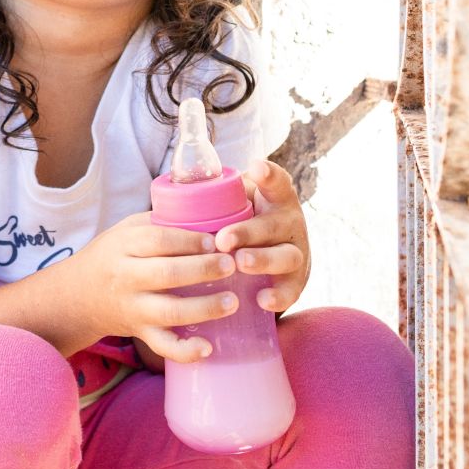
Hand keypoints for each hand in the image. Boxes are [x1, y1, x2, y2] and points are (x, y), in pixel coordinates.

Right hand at [70, 213, 242, 362]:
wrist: (78, 296)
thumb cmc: (113, 256)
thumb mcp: (126, 230)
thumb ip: (161, 223)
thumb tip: (210, 212)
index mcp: (124, 247)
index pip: (158, 240)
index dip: (188, 240)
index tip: (215, 240)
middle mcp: (126, 278)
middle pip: (167, 273)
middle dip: (203, 269)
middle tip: (231, 264)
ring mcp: (134, 308)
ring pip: (169, 311)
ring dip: (204, 307)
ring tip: (232, 301)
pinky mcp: (141, 332)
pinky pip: (163, 346)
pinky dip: (185, 351)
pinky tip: (208, 348)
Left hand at [212, 159, 310, 313]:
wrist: (271, 264)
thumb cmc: (243, 228)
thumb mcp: (237, 209)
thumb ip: (217, 201)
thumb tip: (172, 194)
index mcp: (275, 201)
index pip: (276, 183)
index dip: (268, 175)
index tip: (256, 168)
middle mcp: (288, 225)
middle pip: (273, 225)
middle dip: (248, 231)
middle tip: (224, 239)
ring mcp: (295, 254)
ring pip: (286, 256)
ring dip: (263, 260)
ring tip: (240, 263)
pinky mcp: (295, 283)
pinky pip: (291, 291)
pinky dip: (279, 296)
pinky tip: (262, 300)